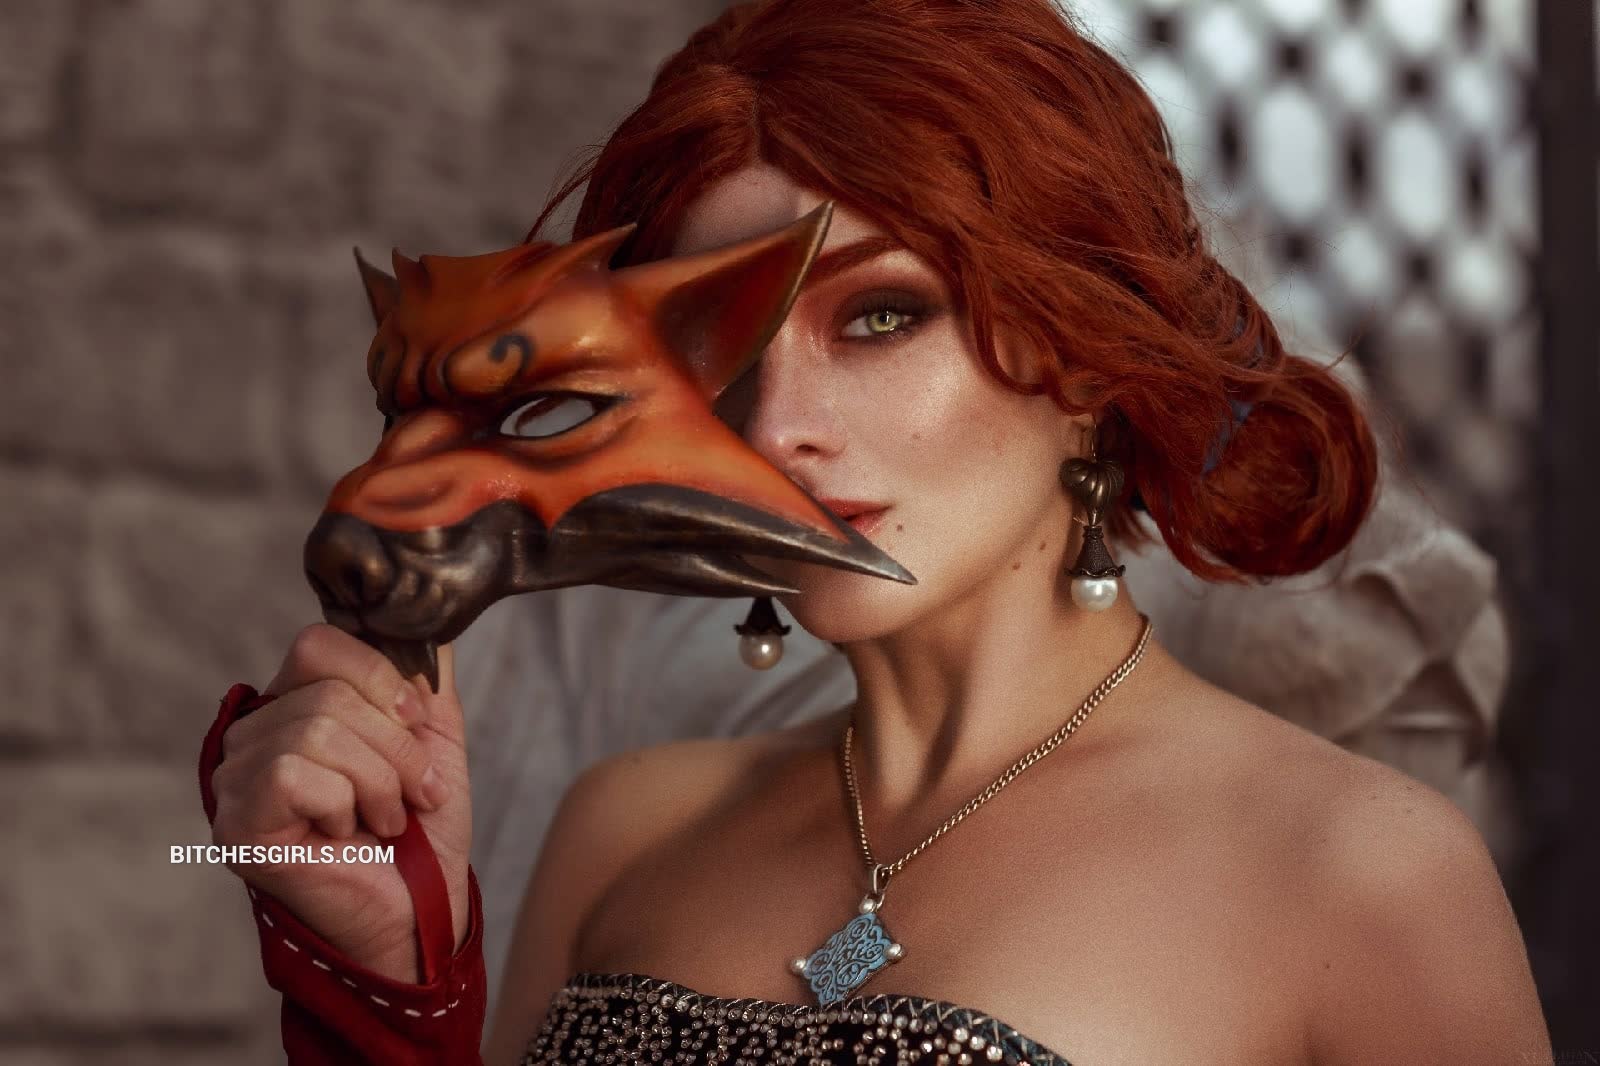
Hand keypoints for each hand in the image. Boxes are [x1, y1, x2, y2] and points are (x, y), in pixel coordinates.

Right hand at [208, 623, 471, 981]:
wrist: (421, 911)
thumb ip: (423, 674)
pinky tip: (350, 834)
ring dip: (379, 780)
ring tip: (387, 819)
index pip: (316, 643)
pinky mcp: (236, 821)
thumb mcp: (433, 737)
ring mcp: (236, 778)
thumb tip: (426, 611)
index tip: (417, 722)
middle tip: (415, 792)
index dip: (379, 677)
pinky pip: (294, 771)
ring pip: (317, 728)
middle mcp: (252, 735)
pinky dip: (344, 802)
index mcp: (293, 706)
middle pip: (326, 691)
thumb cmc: (421, 832)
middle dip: (395, 745)